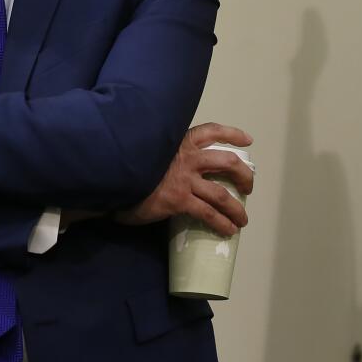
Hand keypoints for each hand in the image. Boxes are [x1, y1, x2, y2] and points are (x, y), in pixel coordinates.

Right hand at [116, 122, 254, 236]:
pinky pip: (208, 213)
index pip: (210, 131)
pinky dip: (222, 223)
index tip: (248, 140)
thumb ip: (168, 154)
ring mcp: (184, 180)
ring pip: (222, 194)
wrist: (113, 181)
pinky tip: (228, 230)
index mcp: (178, 142)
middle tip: (247, 186)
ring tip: (242, 219)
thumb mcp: (151, 151)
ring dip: (237, 208)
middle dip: (244, 175)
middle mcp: (186, 158)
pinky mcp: (179, 200)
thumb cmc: (131, 167)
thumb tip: (179, 163)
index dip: (232, 134)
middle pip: (227, 162)